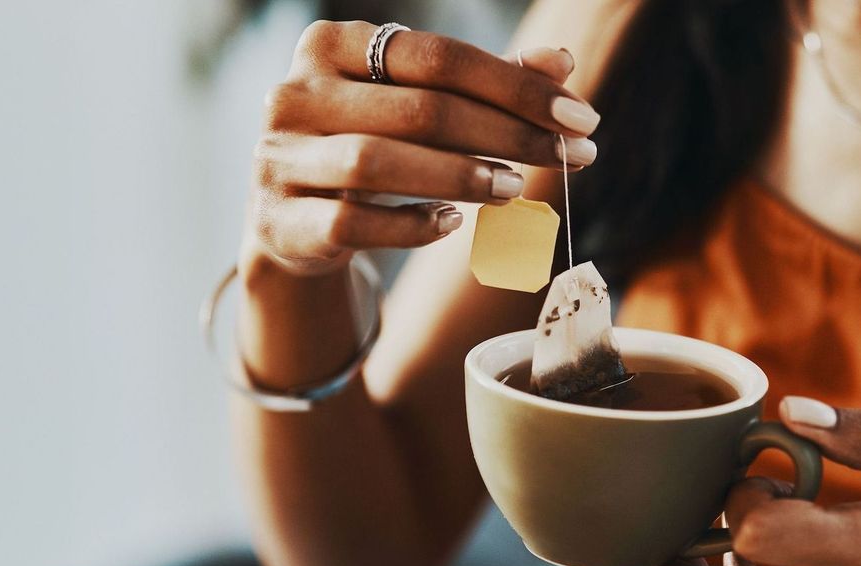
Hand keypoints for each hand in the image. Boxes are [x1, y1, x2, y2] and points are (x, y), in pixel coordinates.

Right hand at [247, 21, 598, 274]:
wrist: (291, 220)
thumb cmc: (369, 144)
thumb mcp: (418, 106)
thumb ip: (485, 83)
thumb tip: (562, 62)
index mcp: (332, 46)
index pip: (438, 57)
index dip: (516, 87)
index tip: (580, 118)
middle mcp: (296, 94)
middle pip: (418, 109)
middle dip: (505, 133)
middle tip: (565, 156)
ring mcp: (280, 158)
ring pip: (378, 163)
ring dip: (459, 176)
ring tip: (514, 187)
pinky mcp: (280, 220)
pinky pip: (352, 222)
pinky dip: (410, 225)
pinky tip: (453, 223)